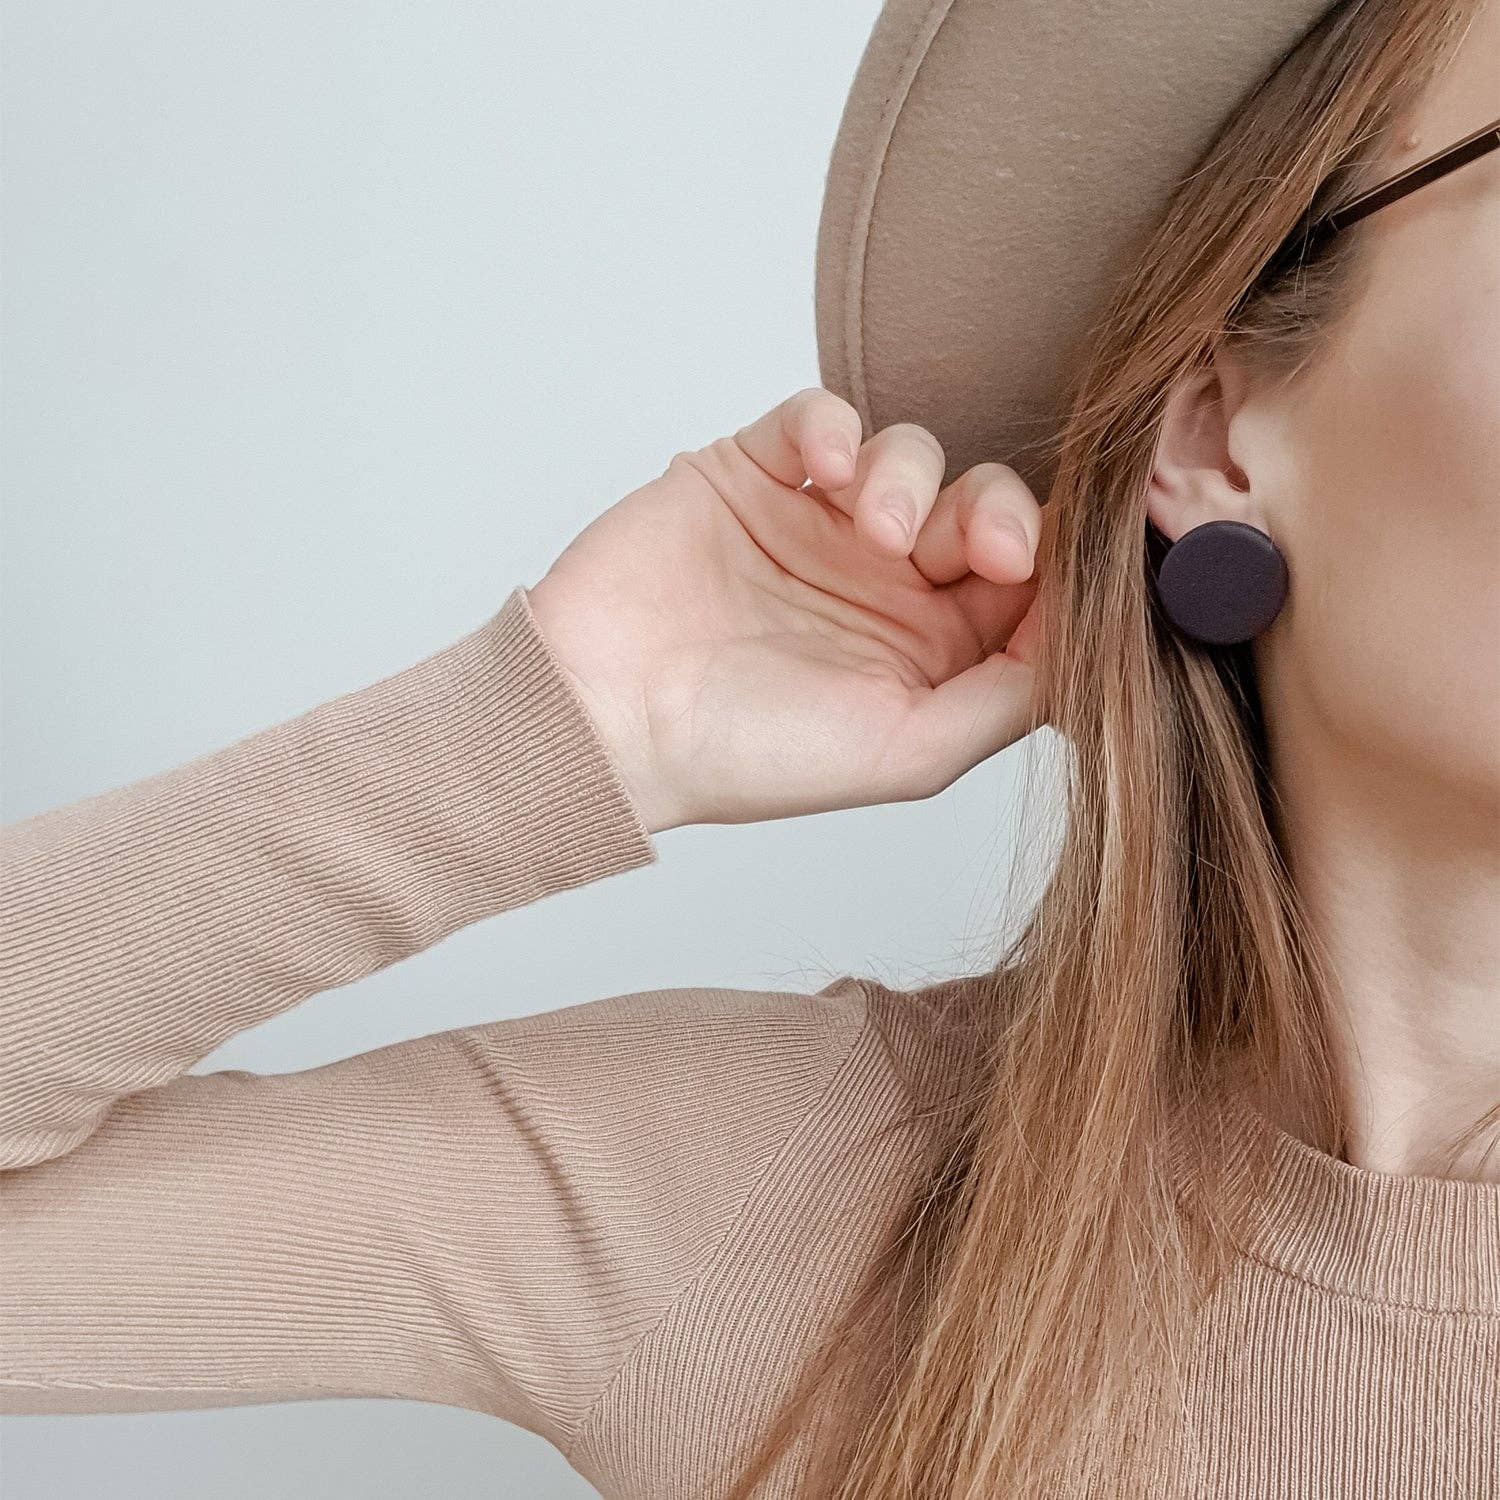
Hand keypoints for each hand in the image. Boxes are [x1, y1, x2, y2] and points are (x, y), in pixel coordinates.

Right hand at [524, 387, 1050, 833]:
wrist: (606, 713)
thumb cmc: (746, 752)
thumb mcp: (908, 752)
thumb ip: (1010, 696)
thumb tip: (1092, 644)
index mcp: (927, 654)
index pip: (1027, 591)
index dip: (1056, 569)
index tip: (1050, 571)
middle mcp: (882, 587)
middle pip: (984, 510)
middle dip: (1000, 514)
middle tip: (983, 545)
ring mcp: (817, 525)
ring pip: (912, 455)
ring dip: (913, 476)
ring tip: (874, 526)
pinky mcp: (755, 475)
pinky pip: (820, 417)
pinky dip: (836, 425)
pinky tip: (828, 464)